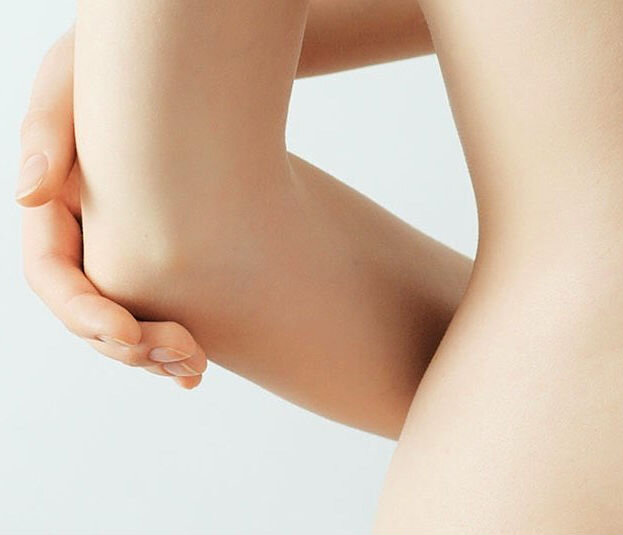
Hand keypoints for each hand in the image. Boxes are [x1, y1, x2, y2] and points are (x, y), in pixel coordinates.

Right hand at [17, 28, 206, 388]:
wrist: (174, 63)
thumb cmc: (117, 64)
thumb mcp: (73, 84)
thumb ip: (47, 133)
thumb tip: (27, 194)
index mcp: (53, 205)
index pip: (52, 276)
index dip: (86, 313)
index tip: (129, 334)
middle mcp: (81, 235)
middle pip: (89, 312)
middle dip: (130, 346)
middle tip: (185, 358)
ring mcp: (117, 248)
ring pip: (123, 321)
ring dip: (155, 355)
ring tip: (195, 369)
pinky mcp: (156, 252)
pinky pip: (157, 307)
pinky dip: (171, 341)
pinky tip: (197, 365)